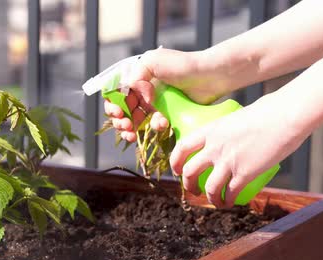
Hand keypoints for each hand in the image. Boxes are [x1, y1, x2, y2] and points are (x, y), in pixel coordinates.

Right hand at [104, 47, 235, 140]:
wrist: (209, 76)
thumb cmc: (182, 65)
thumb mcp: (152, 61)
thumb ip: (134, 76)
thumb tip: (130, 96)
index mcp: (136, 78)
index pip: (115, 94)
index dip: (113, 105)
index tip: (118, 112)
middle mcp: (142, 92)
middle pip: (121, 111)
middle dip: (119, 120)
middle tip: (125, 125)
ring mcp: (154, 105)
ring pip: (134, 122)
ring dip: (130, 130)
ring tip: (132, 134)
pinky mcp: (166, 116)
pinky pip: (154, 126)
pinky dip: (154, 127)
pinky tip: (162, 123)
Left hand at [170, 94, 307, 207]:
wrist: (286, 117)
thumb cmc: (267, 111)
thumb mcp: (236, 117)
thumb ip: (229, 129)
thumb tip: (231, 133)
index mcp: (210, 131)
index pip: (182, 148)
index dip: (175, 161)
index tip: (177, 170)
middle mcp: (214, 147)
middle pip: (190, 171)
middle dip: (188, 185)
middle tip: (194, 190)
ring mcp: (228, 161)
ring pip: (210, 187)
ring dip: (210, 198)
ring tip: (216, 202)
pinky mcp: (245, 173)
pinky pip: (231, 192)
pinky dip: (229, 201)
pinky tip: (231, 203)